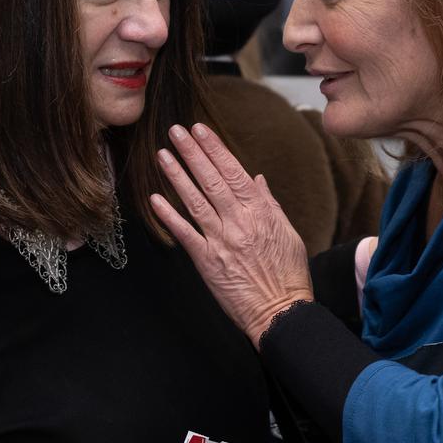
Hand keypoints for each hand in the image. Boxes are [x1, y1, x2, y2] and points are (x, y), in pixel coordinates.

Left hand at [150, 123, 313, 342]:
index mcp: (261, 212)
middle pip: (211, 180)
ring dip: (177, 176)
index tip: (201, 130)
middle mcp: (240, 222)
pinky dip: (168, 215)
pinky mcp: (207, 261)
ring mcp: (222, 241)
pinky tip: (155, 198)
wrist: (281, 311)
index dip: (215, 149)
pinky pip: (184, 234)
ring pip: (195, 201)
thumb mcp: (288, 233)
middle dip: (192, 152)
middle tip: (175, 131)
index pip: (234, 172)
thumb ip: (270, 204)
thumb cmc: (288, 274)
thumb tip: (257, 178)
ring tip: (162, 155)